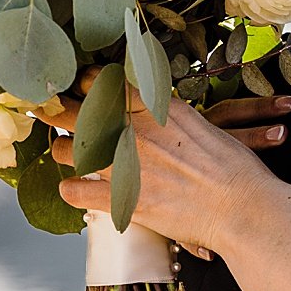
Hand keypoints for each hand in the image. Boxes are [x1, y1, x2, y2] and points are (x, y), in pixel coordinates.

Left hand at [40, 82, 290, 256]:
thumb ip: (172, 115)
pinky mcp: (120, 200)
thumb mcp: (203, 127)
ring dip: (62, 152)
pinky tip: (75, 190)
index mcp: (155, 108)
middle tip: (48, 111)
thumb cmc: (234, 170)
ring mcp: (124, 165)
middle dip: (56, 110)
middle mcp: (133, 131)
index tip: (80, 89)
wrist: (242, 208)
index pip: (103, 83)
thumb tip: (157, 109)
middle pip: (74, 112)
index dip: (86, 85)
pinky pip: (73, 192)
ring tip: (67, 155)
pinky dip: (70, 190)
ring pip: (65, 151)